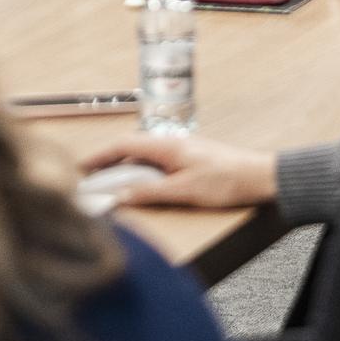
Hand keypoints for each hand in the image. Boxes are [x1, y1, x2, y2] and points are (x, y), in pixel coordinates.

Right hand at [77, 133, 276, 209]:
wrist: (260, 177)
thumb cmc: (227, 180)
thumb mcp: (184, 191)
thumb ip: (150, 192)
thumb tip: (122, 196)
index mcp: (166, 145)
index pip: (122, 145)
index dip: (98, 156)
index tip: (80, 167)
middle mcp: (170, 144)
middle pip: (129, 151)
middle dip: (106, 164)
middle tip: (89, 181)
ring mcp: (179, 152)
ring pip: (142, 159)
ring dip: (124, 171)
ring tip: (109, 188)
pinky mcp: (188, 162)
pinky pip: (156, 166)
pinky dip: (141, 176)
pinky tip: (139, 189)